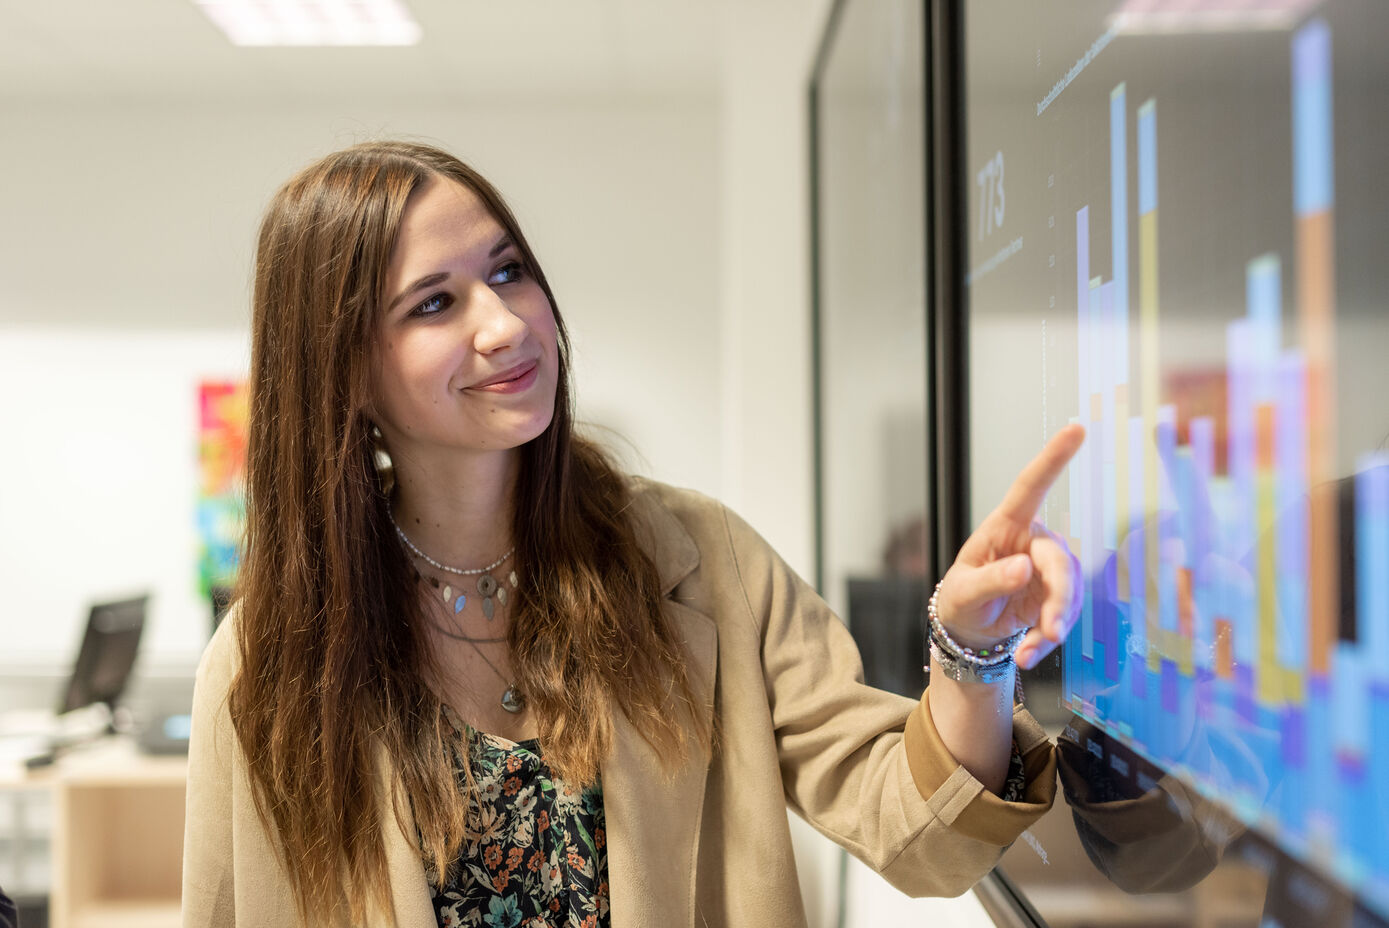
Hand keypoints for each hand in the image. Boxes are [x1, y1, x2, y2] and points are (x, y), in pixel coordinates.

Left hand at [937, 424, 1084, 669]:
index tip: (1076, 428)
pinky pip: (1064, 616)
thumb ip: (992, 580)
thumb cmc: (959, 601)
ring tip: (1029, 652)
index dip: (1054, 457)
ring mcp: (1048, 570)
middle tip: (1050, 631)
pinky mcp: (1056, 597)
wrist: (968, 633)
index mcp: (1005, 526)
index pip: (1031, 487)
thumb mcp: (963, 592)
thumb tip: (1024, 568)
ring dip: (1055, 625)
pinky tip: (1027, 656)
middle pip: (1059, 560)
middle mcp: (1032, 542)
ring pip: (1069, 591)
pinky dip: (1047, 640)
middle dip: (1059, 597)